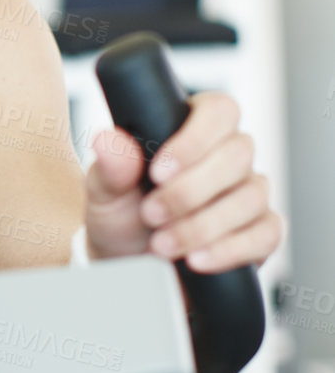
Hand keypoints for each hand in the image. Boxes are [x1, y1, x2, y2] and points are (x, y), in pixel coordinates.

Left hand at [83, 90, 282, 271]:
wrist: (129, 262)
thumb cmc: (122, 214)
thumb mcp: (106, 191)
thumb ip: (110, 166)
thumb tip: (106, 139)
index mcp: (196, 127)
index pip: (218, 111)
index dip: (193, 139)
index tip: (158, 172)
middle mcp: (230, 156)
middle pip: (238, 154)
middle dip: (190, 190)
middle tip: (151, 214)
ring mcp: (250, 192)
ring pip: (251, 197)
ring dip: (202, 225)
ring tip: (161, 244)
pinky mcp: (262, 232)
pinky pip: (266, 234)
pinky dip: (229, 249)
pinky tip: (196, 260)